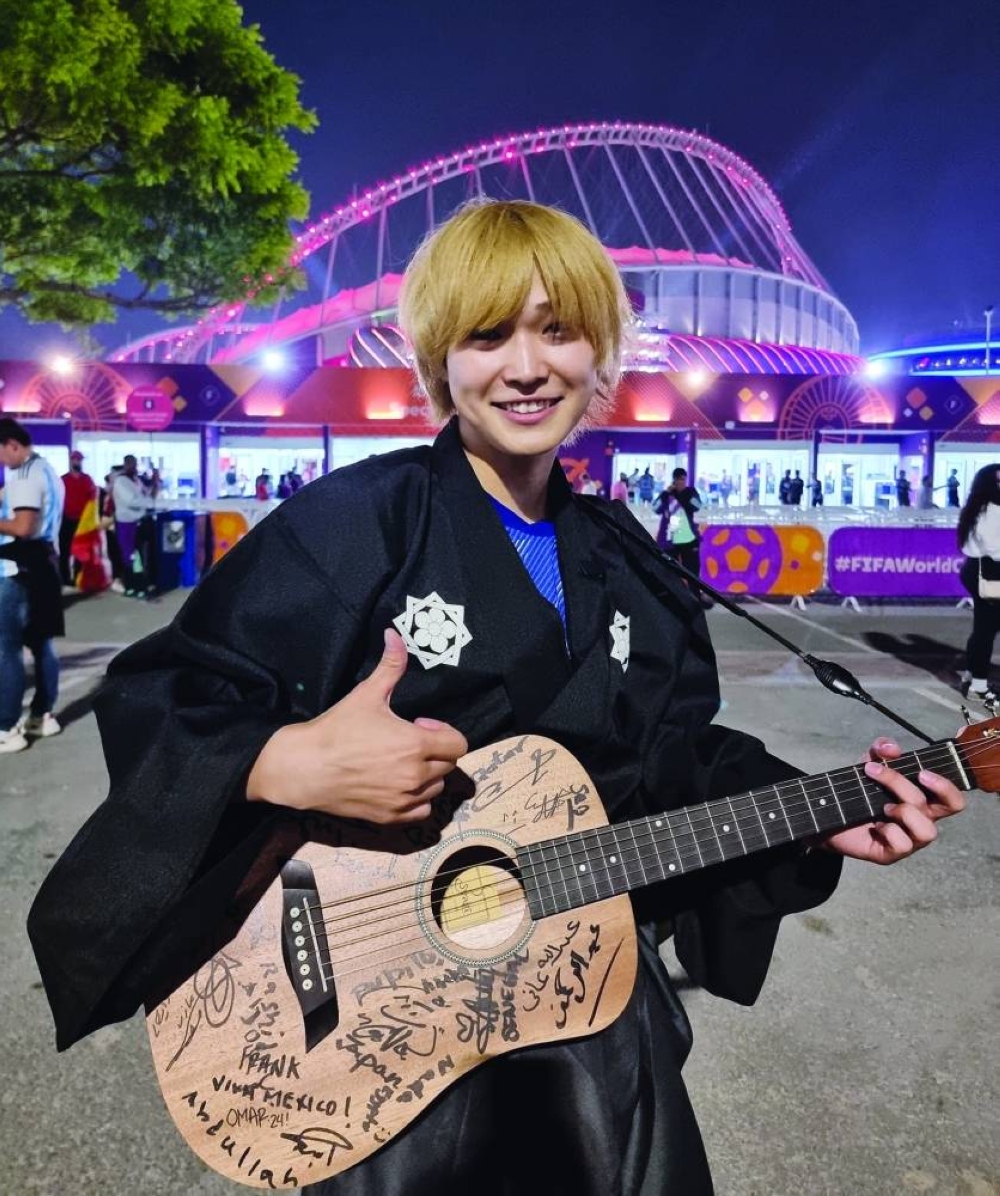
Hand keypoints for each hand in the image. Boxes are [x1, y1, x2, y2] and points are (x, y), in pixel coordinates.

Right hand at [247, 629, 467, 823]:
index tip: (420, 724)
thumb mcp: (366, 694)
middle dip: (434, 751)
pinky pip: (422, 812)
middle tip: (407, 742)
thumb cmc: (336, 730)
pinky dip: (416, 800)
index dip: (443, 732)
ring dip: (427, 775)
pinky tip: (397, 785)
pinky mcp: (391, 818)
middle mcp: (416, 776)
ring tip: (402, 763)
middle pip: (448, 765)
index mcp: (416, 745)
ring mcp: (404, 800)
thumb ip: (390, 666)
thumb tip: (395, 634)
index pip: (458, 744)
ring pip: (436, 788)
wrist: (304, 768)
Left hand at [816, 737, 965, 864]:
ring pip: (927, 830)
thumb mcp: (869, 763)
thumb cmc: (859, 791)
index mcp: (924, 802)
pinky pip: (903, 845)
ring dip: (904, 812)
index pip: (953, 800)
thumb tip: (892, 748)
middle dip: (905, 786)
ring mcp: (909, 840)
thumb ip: (881, 750)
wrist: (829, 814)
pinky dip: (889, 831)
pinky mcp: (891, 854)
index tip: (922, 772)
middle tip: (879, 774)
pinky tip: (875, 825)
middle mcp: (921, 822)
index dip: (946, 787)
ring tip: (883, 807)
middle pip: (937, 808)